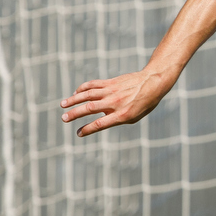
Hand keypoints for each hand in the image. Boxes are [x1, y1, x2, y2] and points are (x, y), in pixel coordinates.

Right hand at [60, 69, 175, 136]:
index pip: (100, 124)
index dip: (87, 129)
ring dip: (73, 100)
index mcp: (121, 115)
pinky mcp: (110, 82)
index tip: (79, 133)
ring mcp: (111, 91)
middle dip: (74, 114)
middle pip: (89, 109)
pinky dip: (82, 88)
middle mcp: (114, 102)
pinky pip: (93, 85)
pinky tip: (75, 93)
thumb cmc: (144, 103)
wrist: (153, 83)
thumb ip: (116, 119)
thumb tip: (99, 119)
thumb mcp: (134, 117)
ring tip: (63, 105)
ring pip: (87, 95)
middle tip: (63, 119)